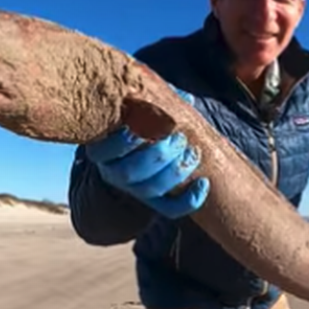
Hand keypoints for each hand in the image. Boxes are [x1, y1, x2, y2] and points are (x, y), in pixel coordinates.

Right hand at [85, 88, 208, 217]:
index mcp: (104, 149)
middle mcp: (115, 173)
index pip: (105, 151)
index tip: (138, 128)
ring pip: (151, 189)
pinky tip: (204, 183)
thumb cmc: (138, 124)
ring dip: (174, 172)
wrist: (135, 156)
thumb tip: (185, 98)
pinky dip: (189, 200)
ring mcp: (134, 190)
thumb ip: (154, 101)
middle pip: (131, 172)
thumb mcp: (138, 110)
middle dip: (157, 155)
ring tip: (193, 152)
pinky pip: (170, 209)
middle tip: (178, 138)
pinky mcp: (154, 203)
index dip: (121, 142)